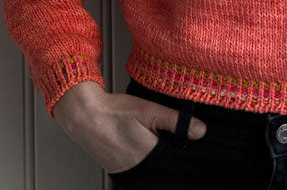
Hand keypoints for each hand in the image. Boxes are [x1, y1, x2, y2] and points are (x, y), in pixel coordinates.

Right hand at [53, 81, 205, 173]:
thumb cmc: (115, 112)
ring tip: (162, 147)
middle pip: (166, 174)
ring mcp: (128, 174)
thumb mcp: (149, 110)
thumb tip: (201, 131)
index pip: (177, 167)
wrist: (85, 116)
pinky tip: (151, 152)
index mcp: (148, 156)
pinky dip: (150, 166)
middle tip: (178, 148)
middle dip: (175, 164)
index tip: (195, 153)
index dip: (187, 160)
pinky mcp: (121, 172)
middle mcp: (138, 171)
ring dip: (163, 165)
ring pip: (155, 175)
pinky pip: (142, 174)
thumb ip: (175, 121)